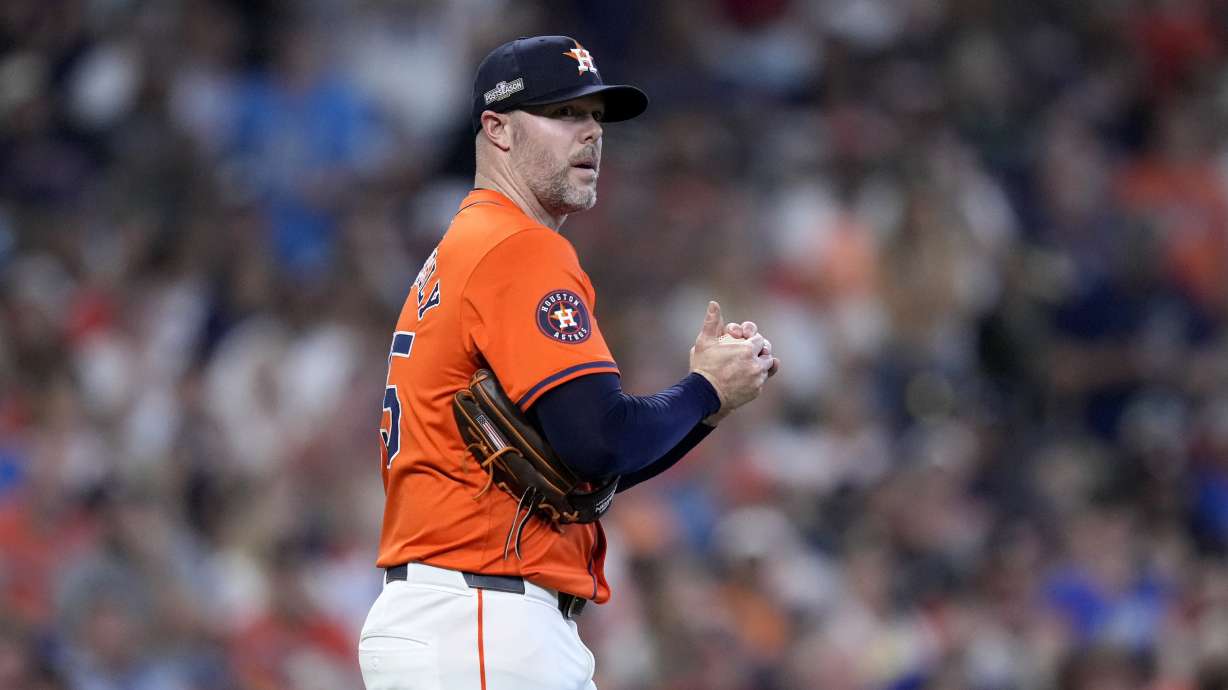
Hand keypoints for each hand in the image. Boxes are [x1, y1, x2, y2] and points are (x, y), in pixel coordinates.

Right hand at [689, 301, 772, 424]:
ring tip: (747, 364)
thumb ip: (712, 322)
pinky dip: (757, 377)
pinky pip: (762, 380)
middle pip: (766, 352)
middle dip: (759, 350)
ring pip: (766, 367)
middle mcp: (756, 364)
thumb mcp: (705, 341)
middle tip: (748, 352)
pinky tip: (746, 376)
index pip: (758, 339)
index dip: (751, 338)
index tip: (743, 340)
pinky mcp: (756, 391)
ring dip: (759, 363)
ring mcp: (758, 379)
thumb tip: (713, 303)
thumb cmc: (704, 367)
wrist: (704, 395)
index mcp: (747, 349)